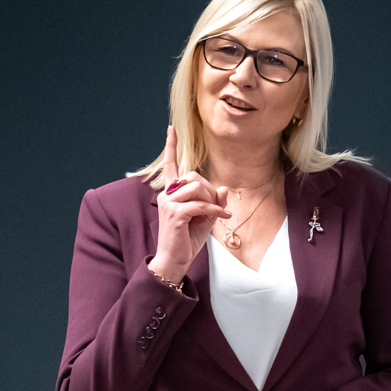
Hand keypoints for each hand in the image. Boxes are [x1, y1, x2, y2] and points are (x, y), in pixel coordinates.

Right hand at [149, 125, 226, 284]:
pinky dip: (214, 210)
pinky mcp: (175, 213)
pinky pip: (200, 204)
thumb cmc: (187, 241)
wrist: (174, 261)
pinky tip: (223, 218)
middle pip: (194, 177)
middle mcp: (167, 195)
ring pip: (197, 187)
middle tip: (217, 207)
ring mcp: (169, 203)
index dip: (171, 147)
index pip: (170, 166)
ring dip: (212, 200)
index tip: (171, 129)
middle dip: (210, 189)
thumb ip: (214, 202)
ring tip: (216, 214)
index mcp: (171, 193)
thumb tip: (224, 188)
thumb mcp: (205, 218)